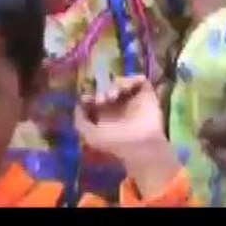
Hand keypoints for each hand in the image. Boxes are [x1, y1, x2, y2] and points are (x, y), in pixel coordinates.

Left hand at [76, 76, 179, 198]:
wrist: (140, 145)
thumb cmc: (115, 143)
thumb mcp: (91, 136)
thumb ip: (80, 122)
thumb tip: (77, 106)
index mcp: (107, 116)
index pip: (97, 99)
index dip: (90, 95)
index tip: (86, 98)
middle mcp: (120, 107)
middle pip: (108, 88)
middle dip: (103, 91)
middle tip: (102, 100)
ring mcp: (134, 100)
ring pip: (123, 82)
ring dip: (115, 85)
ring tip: (113, 95)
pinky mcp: (147, 95)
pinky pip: (140, 80)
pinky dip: (132, 79)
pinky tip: (127, 87)